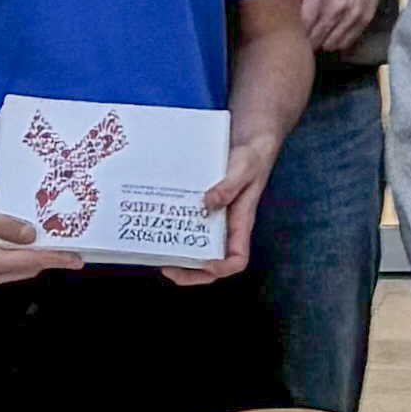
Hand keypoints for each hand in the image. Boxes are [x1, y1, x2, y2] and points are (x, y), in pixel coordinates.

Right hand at [0, 191, 70, 288]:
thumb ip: (6, 226)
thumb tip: (32, 236)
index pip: (30, 261)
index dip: (56, 258)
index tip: (76, 259)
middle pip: (25, 268)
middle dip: (45, 255)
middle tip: (63, 242)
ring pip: (14, 268)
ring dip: (25, 251)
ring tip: (31, 231)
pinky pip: (1, 265)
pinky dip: (9, 251)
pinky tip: (5, 231)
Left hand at [162, 132, 278, 286]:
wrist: (250, 139)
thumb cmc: (252, 156)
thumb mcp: (243, 168)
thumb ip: (228, 186)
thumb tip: (207, 203)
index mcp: (241, 223)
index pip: (237, 259)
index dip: (222, 268)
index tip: (204, 263)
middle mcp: (227, 226)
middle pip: (213, 263)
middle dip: (192, 272)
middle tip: (167, 269)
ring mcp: (215, 218)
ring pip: (199, 249)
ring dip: (181, 257)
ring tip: (159, 255)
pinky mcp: (204, 207)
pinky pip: (191, 227)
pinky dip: (176, 232)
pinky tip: (161, 226)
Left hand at [298, 0, 386, 57]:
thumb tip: (283, 7)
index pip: (301, 27)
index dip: (294, 33)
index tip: (291, 33)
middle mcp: (335, 8)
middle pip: (314, 40)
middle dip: (306, 41)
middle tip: (302, 39)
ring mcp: (351, 15)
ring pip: (330, 45)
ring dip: (322, 43)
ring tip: (318, 38)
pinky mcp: (364, 20)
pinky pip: (347, 42)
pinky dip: (338, 42)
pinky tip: (332, 36)